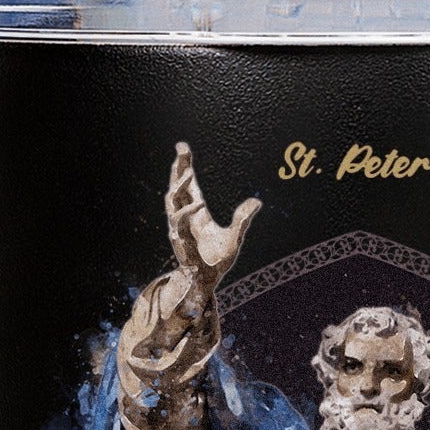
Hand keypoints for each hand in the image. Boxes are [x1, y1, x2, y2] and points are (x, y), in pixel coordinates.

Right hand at [166, 143, 259, 288]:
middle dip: (179, 167)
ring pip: (173, 199)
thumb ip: (243, 218)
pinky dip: (187, 212)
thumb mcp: (235, 237)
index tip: (182, 148)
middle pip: (178, 185)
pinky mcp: (179, 239)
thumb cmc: (217, 261)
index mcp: (197, 212)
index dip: (186, 166)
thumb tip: (256, 201)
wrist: (207, 282)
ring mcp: (179, 227)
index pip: (189, 184)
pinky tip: (198, 205)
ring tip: (187, 171)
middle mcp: (185, 216)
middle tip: (181, 148)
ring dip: (179, 185)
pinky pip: (180, 221)